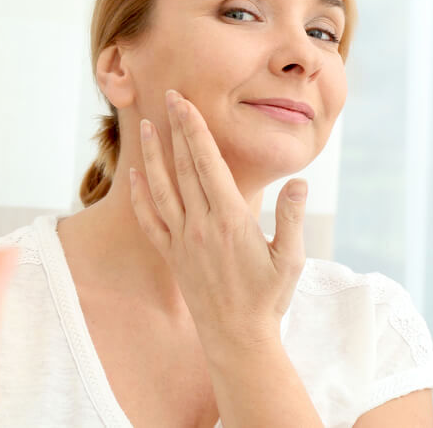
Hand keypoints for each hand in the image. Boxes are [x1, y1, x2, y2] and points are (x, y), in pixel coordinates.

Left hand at [130, 89, 306, 354]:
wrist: (237, 338)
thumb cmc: (269, 298)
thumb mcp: (291, 258)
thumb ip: (292, 217)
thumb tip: (300, 182)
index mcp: (230, 218)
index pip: (207, 162)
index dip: (194, 128)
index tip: (184, 101)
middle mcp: (200, 224)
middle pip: (183, 165)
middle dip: (175, 128)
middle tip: (167, 95)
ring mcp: (182, 239)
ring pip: (161, 187)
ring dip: (152, 154)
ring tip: (145, 125)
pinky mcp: (171, 254)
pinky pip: (149, 219)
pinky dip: (139, 195)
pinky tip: (133, 175)